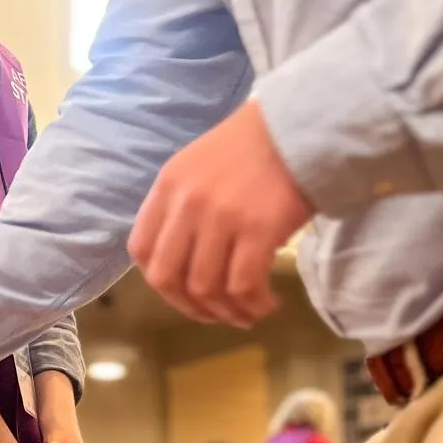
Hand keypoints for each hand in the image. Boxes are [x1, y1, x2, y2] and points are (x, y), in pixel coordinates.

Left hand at [128, 100, 312, 326]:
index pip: (141, 249)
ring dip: (227, 312)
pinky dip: (254, 305)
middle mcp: (188, 203)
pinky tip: (268, 304)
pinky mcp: (257, 230)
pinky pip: (244, 286)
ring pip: (206, 288)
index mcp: (169, 185)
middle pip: (168, 277)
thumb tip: (184, 256)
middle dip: (190, 307)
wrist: (301, 128)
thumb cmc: (255, 147)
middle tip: (216, 314)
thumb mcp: (200, 165)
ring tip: (249, 313)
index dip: (160, 282)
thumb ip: (183, 204)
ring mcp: (221, 218)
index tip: (184, 293)